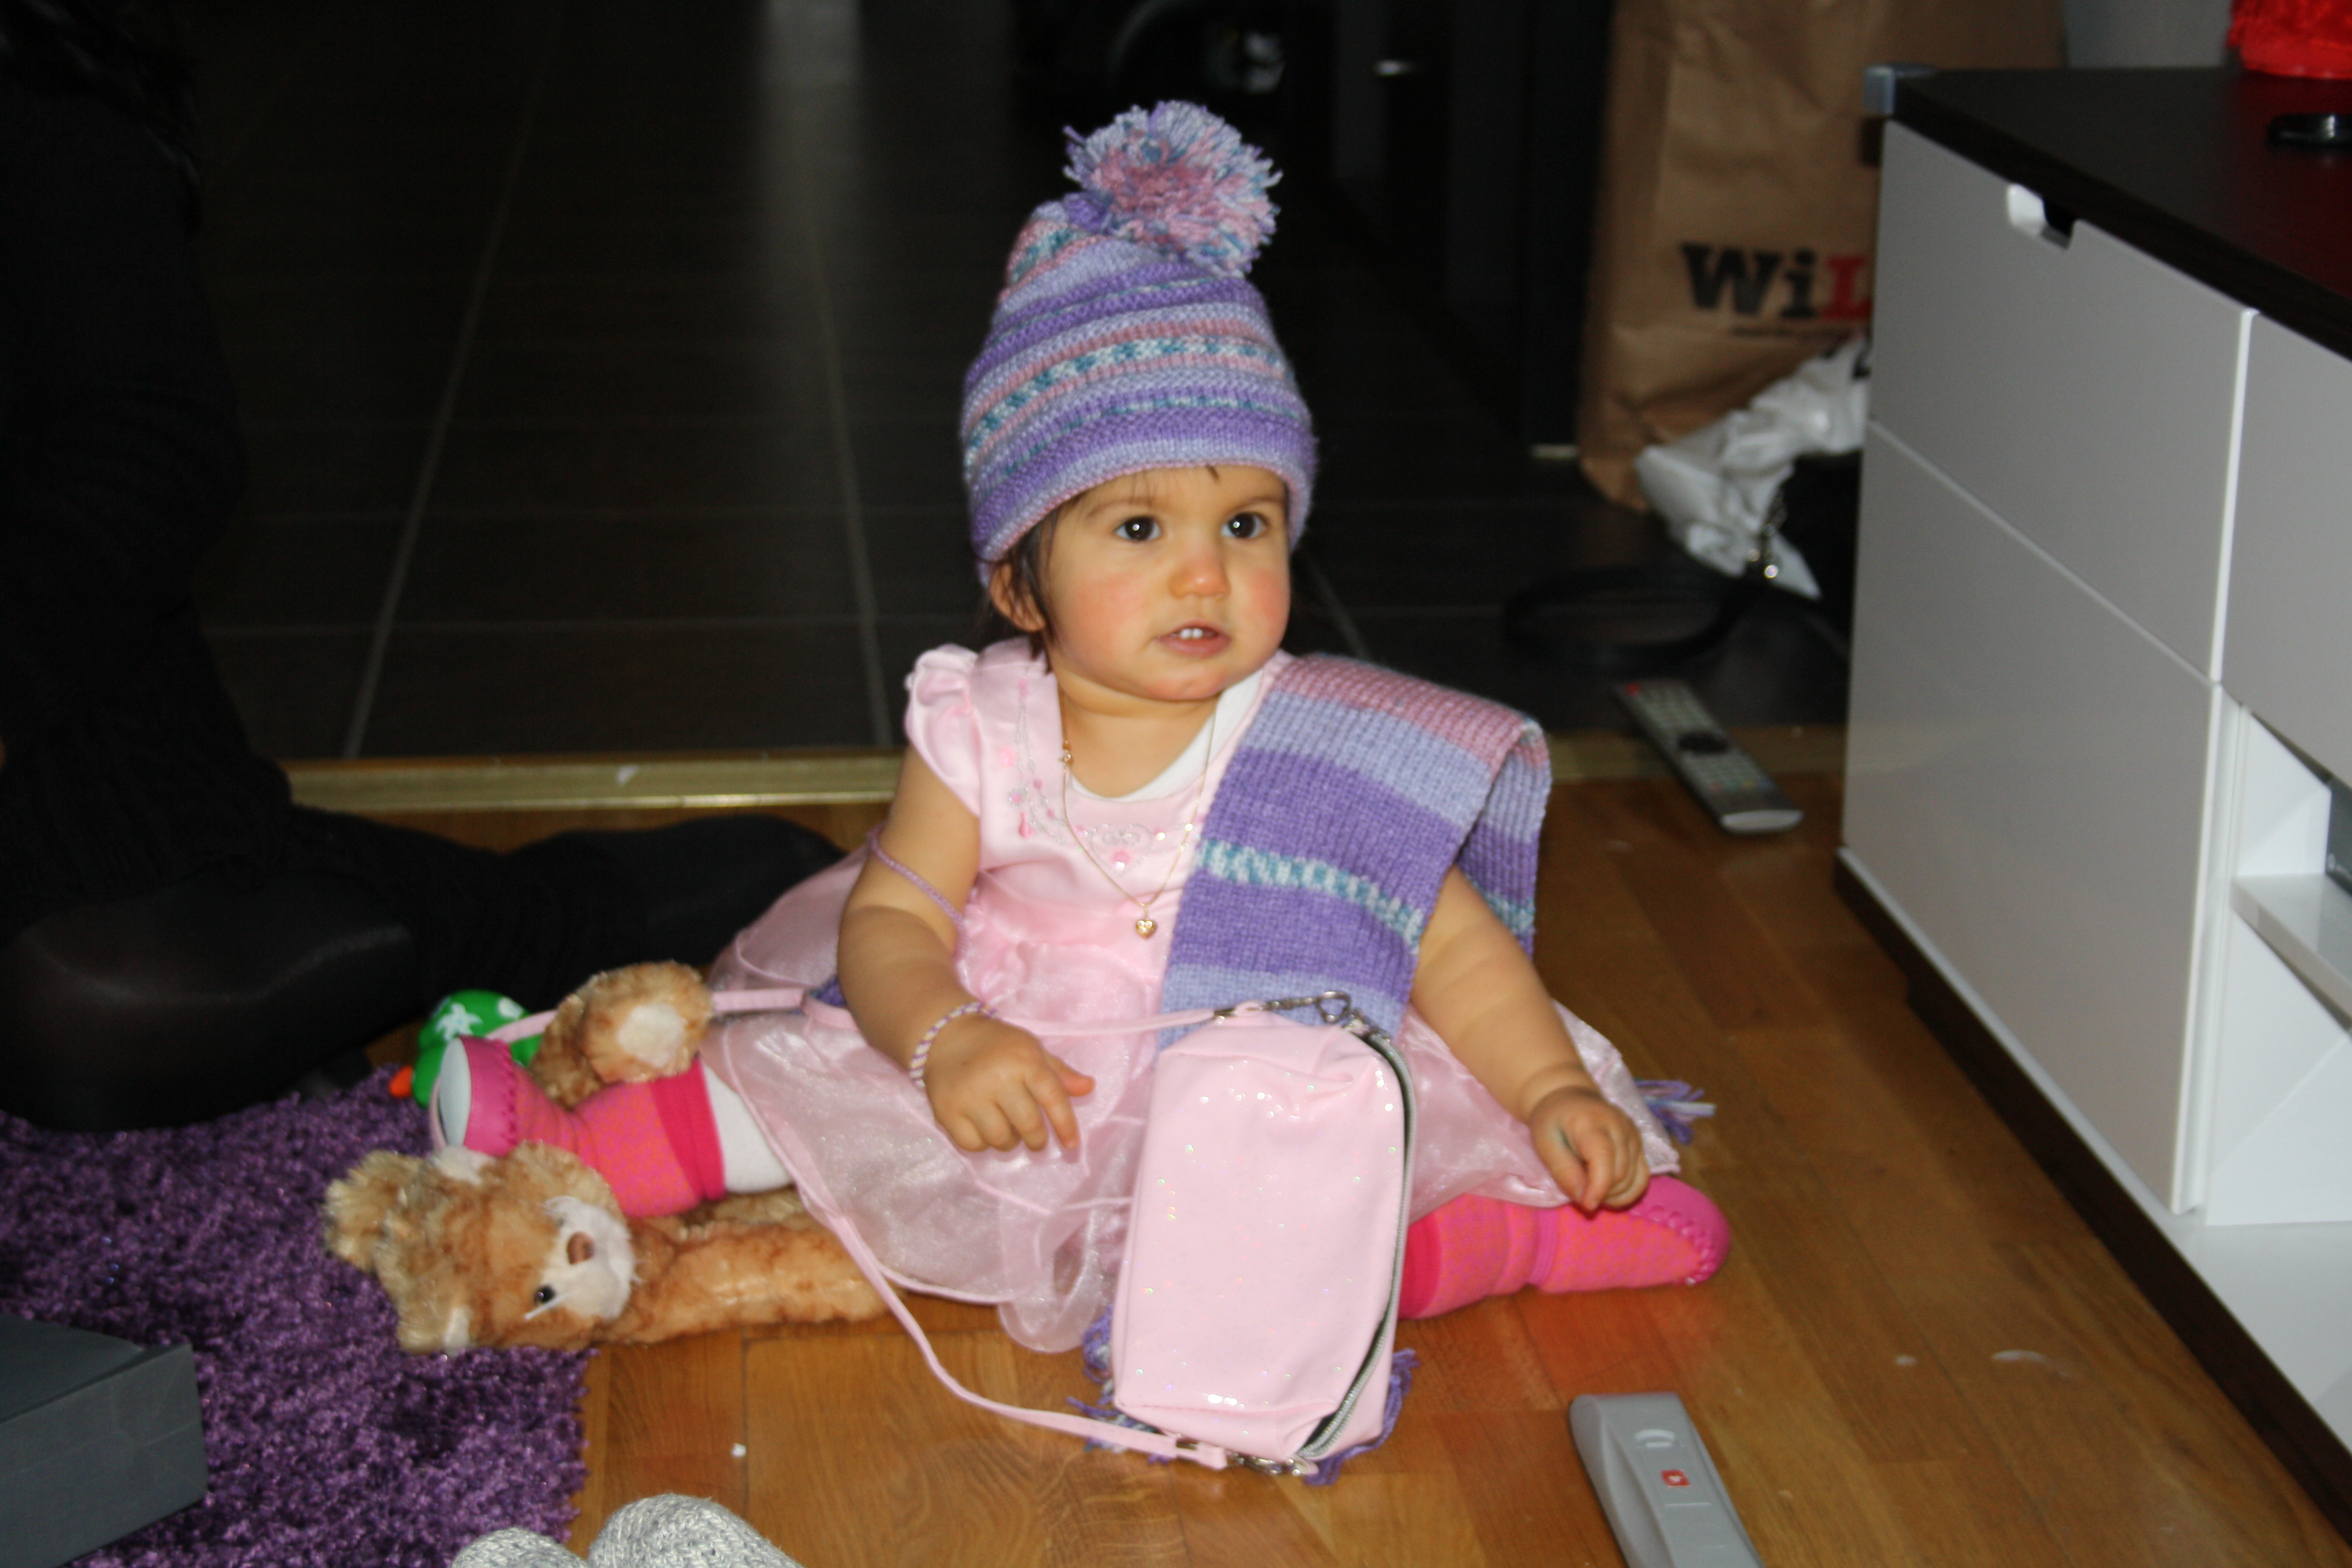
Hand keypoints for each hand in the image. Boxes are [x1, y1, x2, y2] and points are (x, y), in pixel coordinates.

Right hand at [920, 1014, 1094, 1153]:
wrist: (947, 1036)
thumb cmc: (998, 1045)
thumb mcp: (1032, 1050)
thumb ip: (1060, 1073)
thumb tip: (1089, 1087)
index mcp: (1024, 1061)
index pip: (1052, 1098)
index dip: (1066, 1125)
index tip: (1072, 1145)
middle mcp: (998, 1078)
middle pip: (1028, 1125)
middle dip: (1037, 1140)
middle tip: (1036, 1140)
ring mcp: (970, 1096)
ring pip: (1001, 1139)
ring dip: (1010, 1142)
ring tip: (1008, 1129)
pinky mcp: (947, 1111)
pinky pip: (973, 1144)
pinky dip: (983, 1144)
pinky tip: (985, 1129)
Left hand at [1525, 1086, 1648, 1210]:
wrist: (1569, 1099)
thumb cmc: (1552, 1122)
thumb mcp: (1545, 1144)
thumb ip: (1563, 1172)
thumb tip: (1585, 1201)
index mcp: (1592, 1122)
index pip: (1604, 1158)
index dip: (1598, 1187)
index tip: (1586, 1206)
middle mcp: (1620, 1126)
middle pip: (1620, 1174)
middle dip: (1601, 1193)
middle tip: (1578, 1190)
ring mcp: (1634, 1135)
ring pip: (1634, 1180)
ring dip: (1613, 1195)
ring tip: (1589, 1187)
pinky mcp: (1640, 1145)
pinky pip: (1642, 1178)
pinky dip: (1628, 1192)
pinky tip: (1608, 1193)